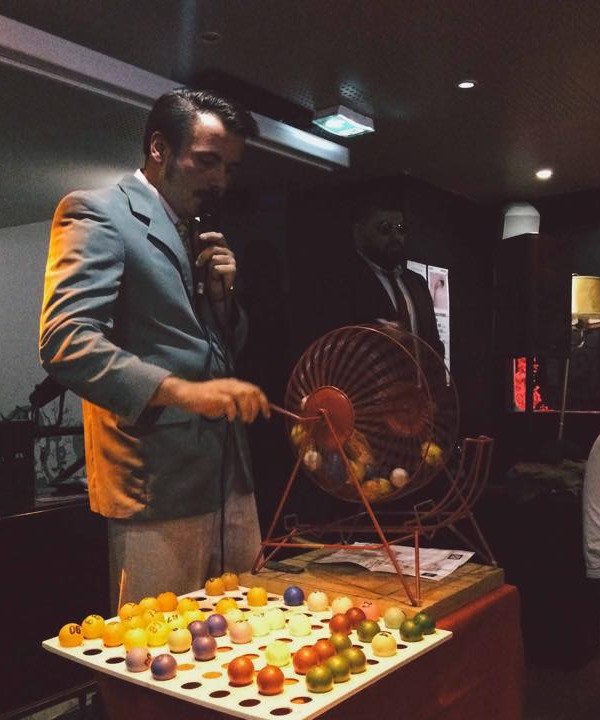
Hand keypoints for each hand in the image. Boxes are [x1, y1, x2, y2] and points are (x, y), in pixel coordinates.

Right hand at [152, 376, 269, 422]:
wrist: (186, 394)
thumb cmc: (205, 399)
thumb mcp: (224, 401)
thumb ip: (237, 404)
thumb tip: (250, 413)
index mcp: (235, 384)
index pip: (255, 389)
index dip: (264, 402)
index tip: (267, 415)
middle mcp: (231, 384)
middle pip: (251, 391)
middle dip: (256, 407)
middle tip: (251, 419)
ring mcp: (222, 388)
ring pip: (243, 395)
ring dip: (246, 409)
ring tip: (244, 420)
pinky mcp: (214, 395)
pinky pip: (229, 402)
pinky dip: (233, 412)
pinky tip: (230, 418)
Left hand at [195, 232, 234, 301]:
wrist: (217, 290)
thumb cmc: (210, 275)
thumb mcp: (205, 261)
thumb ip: (203, 251)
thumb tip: (197, 240)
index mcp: (222, 248)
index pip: (219, 237)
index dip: (210, 235)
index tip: (200, 237)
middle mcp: (228, 252)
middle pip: (214, 248)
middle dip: (203, 255)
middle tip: (198, 264)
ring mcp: (231, 260)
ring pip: (215, 258)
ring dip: (208, 267)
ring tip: (209, 274)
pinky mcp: (233, 269)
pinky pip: (218, 268)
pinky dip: (214, 273)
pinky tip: (216, 277)